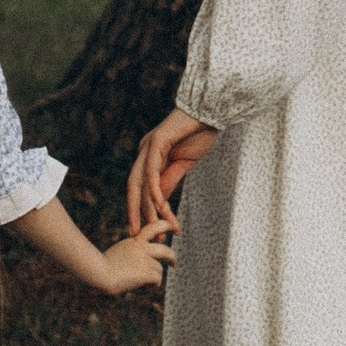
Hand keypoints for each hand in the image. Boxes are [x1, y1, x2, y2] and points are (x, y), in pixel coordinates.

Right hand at [96, 225, 174, 294]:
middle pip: (165, 250)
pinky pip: (157, 279)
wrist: (99, 273)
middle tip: (173, 262)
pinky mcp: (146, 272)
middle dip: (172, 256)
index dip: (164, 226)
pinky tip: (149, 289)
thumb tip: (137, 266)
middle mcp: (141, 248)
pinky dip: (155, 285)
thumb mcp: (117, 253)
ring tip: (151, 285)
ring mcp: (144, 260)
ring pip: (159, 269)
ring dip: (155, 277)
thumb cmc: (101, 267)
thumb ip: (129, 254)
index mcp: (134, 241)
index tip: (170, 227)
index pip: (152, 227)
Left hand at [129, 107, 218, 235]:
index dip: (142, 210)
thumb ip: (169, 181)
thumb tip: (159, 204)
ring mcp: (148, 145)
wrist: (211, 111)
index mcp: (149, 157)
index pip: (141, 188)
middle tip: (138, 234)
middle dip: (135, 212)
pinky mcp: (157, 140)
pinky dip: (153, 188)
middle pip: (133, 187)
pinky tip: (158, 204)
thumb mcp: (182, 164)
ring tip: (154, 226)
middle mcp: (144, 151)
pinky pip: (152, 170)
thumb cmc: (199, 134)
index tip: (148, 231)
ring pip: (141, 182)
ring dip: (147, 206)